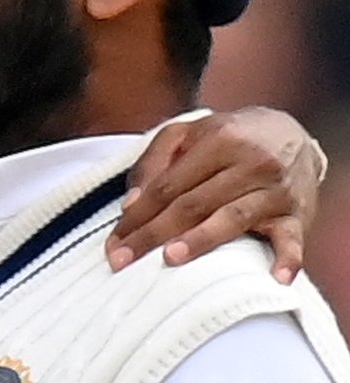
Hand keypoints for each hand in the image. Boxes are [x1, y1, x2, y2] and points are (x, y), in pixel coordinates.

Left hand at [109, 106, 323, 283]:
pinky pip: (293, 239)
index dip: (138, 214)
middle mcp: (249, 164)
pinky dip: (287, 259)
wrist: (294, 136)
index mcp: (218, 140)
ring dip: (201, 240)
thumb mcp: (188, 133)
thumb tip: (131, 204)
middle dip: (154, 233)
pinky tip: (275, 279)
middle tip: (124, 259)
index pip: (167, 185)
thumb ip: (155, 161)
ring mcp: (275, 191)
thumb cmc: (230, 137)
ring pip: (233, 218)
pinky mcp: (299, 215)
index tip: (114, 242)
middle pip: (193, 204)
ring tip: (171, 259)